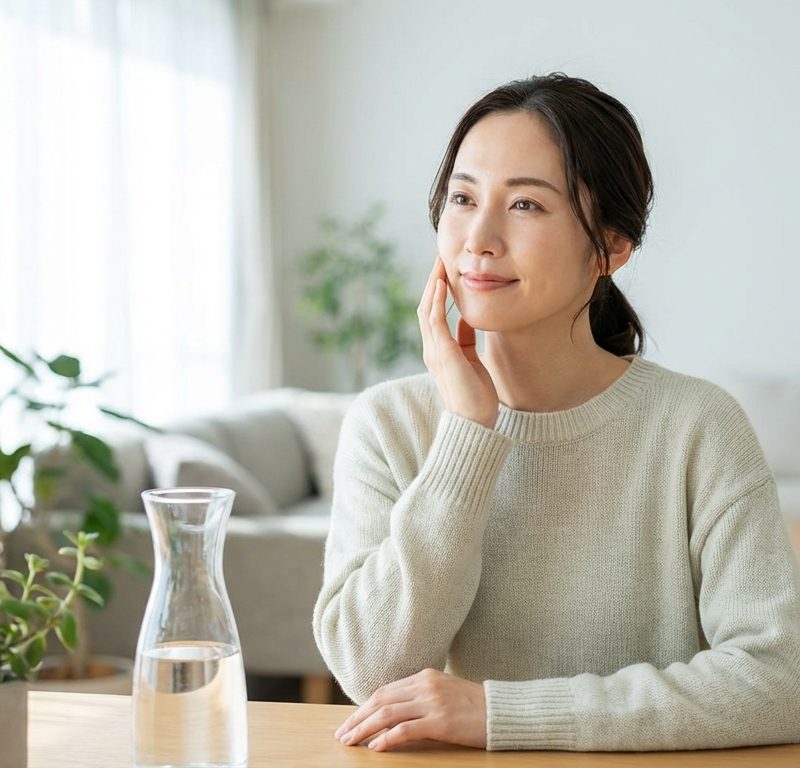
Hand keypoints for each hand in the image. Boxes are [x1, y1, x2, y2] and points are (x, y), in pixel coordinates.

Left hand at [334, 668, 486, 751]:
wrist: (502, 711)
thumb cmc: (474, 706)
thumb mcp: (444, 692)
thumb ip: (421, 696)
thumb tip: (394, 712)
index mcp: (424, 676)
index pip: (385, 690)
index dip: (364, 707)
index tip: (351, 721)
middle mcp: (425, 685)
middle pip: (381, 700)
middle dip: (357, 718)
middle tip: (342, 734)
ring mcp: (432, 702)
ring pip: (387, 714)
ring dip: (364, 729)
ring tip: (351, 742)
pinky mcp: (440, 722)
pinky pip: (405, 730)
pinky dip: (386, 739)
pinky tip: (375, 748)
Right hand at [418, 256, 498, 427]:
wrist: (474, 422)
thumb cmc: (475, 395)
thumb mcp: (471, 359)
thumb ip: (465, 339)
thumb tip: (466, 319)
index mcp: (438, 349)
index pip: (433, 312)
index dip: (437, 290)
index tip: (446, 269)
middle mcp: (432, 348)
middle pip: (426, 306)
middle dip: (433, 281)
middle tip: (441, 257)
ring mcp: (435, 351)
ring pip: (427, 309)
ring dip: (433, 284)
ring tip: (440, 263)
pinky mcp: (443, 354)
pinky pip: (435, 321)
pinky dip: (436, 300)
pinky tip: (442, 283)